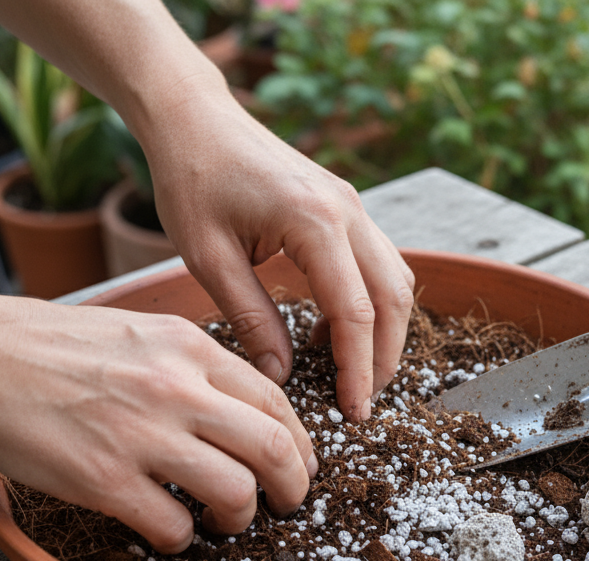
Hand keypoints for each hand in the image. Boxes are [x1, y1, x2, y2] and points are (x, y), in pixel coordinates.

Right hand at [0, 297, 317, 553]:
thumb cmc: (45, 345)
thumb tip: (234, 407)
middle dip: (293, 486)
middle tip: (284, 503)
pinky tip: (168, 533)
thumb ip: (188, 363)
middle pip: (276, 448)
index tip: (300, 463)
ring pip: (236, 492)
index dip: (300, 442)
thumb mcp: (136, 331)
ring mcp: (144, 436)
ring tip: (223, 521)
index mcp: (188, 347)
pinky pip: (174, 526)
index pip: (277, 400)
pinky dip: (182, 539)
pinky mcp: (106, 481)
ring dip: (240, 518)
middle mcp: (177, 389)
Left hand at [141, 87, 414, 422]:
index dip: (357, 369)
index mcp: (314, 222)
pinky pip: (378, 263)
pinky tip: (329, 330)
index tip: (351, 413)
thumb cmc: (192, 180)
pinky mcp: (347, 206)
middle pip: (393, 299)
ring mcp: (354, 205)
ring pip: (396, 281)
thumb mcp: (208, 258)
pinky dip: (370, 303)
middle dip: (384, 358)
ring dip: (383, 332)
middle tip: (359, 403)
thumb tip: (281, 376)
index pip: (354, 312)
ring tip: (349, 374)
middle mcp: (348, 210)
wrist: (195, 118)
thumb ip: (250, 318)